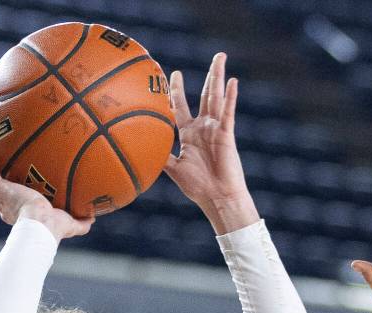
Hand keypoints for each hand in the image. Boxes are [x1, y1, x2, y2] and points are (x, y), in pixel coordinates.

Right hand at [0, 140, 93, 241]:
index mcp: (17, 214)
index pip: (9, 201)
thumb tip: (93, 218)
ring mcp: (0, 197)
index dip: (6, 191)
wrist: (42, 227)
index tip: (9, 181)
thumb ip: (80, 223)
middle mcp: (5, 206)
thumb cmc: (54, 229)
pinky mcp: (1, 188)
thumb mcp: (69, 225)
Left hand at [163, 53, 256, 231]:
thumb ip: (160, 156)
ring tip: (221, 57)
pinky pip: (228, 113)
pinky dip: (230, 98)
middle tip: (214, 56)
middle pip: (206, 95)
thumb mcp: (173, 169)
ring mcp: (216, 129)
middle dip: (209, 75)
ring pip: (217, 98)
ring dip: (219, 77)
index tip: (174, 75)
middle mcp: (204, 127)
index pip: (182, 106)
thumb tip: (139, 151)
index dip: (177, 91)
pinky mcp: (226, 135)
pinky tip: (233, 82)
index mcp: (190, 133)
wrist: (216, 197)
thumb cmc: (197, 186)